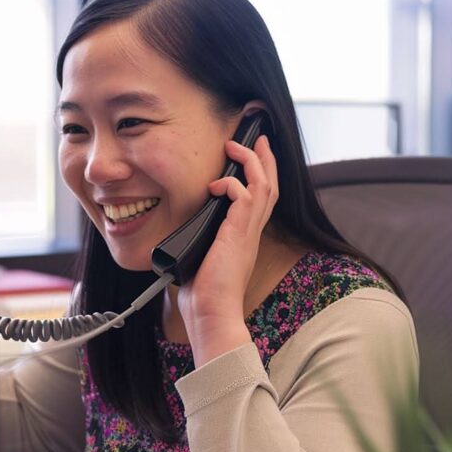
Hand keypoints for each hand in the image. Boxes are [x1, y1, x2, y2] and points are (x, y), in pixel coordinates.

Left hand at [177, 134, 279, 365]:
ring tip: (235, 146)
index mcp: (245, 237)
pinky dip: (231, 184)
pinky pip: (244, 196)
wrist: (211, 314)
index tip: (253, 155)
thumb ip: (199, 241)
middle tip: (258, 137)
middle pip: (270, 185)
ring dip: (250, 162)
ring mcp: (248, 232)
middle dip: (264, 158)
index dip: (261, 175)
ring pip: (262, 185)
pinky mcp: (238, 234)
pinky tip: (216, 185)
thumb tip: (181, 233)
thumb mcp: (201, 259)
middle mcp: (251, 232)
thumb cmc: (203, 295)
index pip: (261, 199)